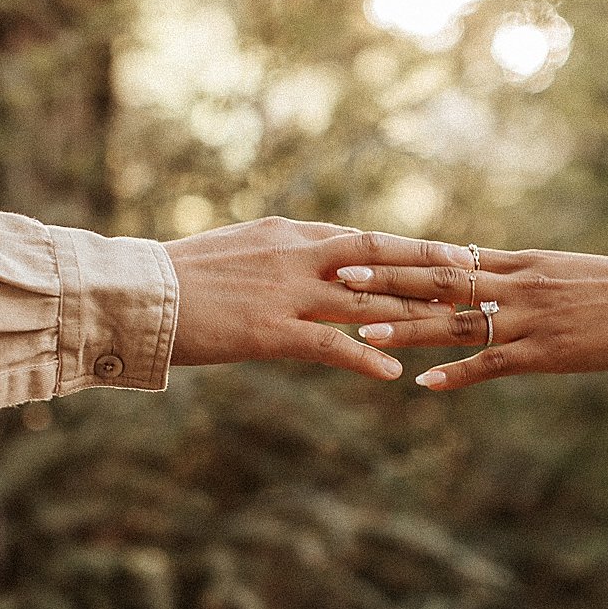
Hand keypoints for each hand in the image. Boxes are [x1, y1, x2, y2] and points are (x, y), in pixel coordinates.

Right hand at [164, 217, 473, 379]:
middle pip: (378, 258)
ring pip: (365, 299)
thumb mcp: (236, 253)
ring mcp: (286, 293)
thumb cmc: (176, 278)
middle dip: (428, 267)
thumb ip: (276, 257)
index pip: (361, 239)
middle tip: (472, 274)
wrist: (135, 292)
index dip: (407, 247)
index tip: (445, 251)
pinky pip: (329, 344)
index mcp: (287, 235)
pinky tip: (392, 374)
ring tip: (453, 322)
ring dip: (412, 311)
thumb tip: (303, 261)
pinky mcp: (269, 330)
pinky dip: (364, 357)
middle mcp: (295, 256)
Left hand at [335, 248, 607, 388]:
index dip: (396, 256)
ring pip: (458, 321)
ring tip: (362, 332)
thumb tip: (478, 275)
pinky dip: (460, 373)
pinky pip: (496, 362)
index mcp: (517, 262)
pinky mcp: (551, 350)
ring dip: (408, 328)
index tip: (353, 249)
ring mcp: (532, 317)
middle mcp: (517, 283)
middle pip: (438, 281)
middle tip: (334, 277)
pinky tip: (427, 385)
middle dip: (384, 281)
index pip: (445, 257)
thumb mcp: (562, 274)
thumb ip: (518, 276)